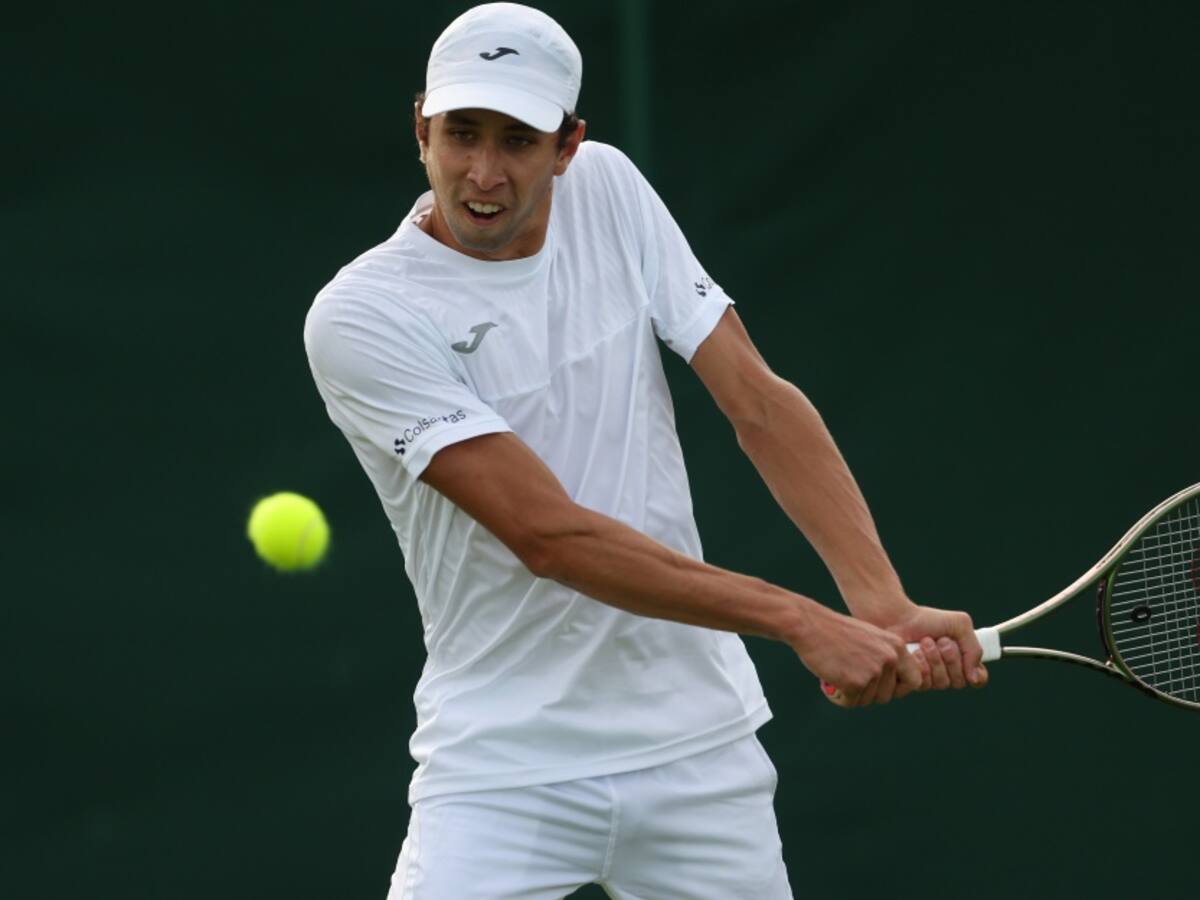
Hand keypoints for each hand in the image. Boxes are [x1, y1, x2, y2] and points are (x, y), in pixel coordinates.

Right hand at [792, 604, 928, 707]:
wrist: (809, 626)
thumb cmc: (834, 631)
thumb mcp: (870, 638)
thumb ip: (884, 657)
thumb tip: (892, 684)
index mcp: (896, 646)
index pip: (915, 680)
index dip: (899, 689)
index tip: (883, 688)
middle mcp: (890, 659)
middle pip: (887, 695)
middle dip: (868, 694)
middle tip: (850, 682)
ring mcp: (874, 671)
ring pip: (867, 700)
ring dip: (851, 695)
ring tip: (836, 677)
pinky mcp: (856, 683)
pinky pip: (850, 702)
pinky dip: (838, 697)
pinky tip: (828, 683)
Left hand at [886, 605, 988, 689]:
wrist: (896, 618)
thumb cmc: (925, 619)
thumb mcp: (959, 624)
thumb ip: (974, 648)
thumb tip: (974, 678)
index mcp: (960, 659)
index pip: (978, 679)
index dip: (977, 675)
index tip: (969, 664)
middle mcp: (945, 672)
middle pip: (959, 682)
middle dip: (952, 659)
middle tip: (941, 641)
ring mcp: (927, 678)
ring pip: (941, 683)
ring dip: (935, 659)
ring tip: (924, 642)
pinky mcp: (910, 681)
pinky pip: (923, 684)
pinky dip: (920, 665)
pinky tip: (914, 652)